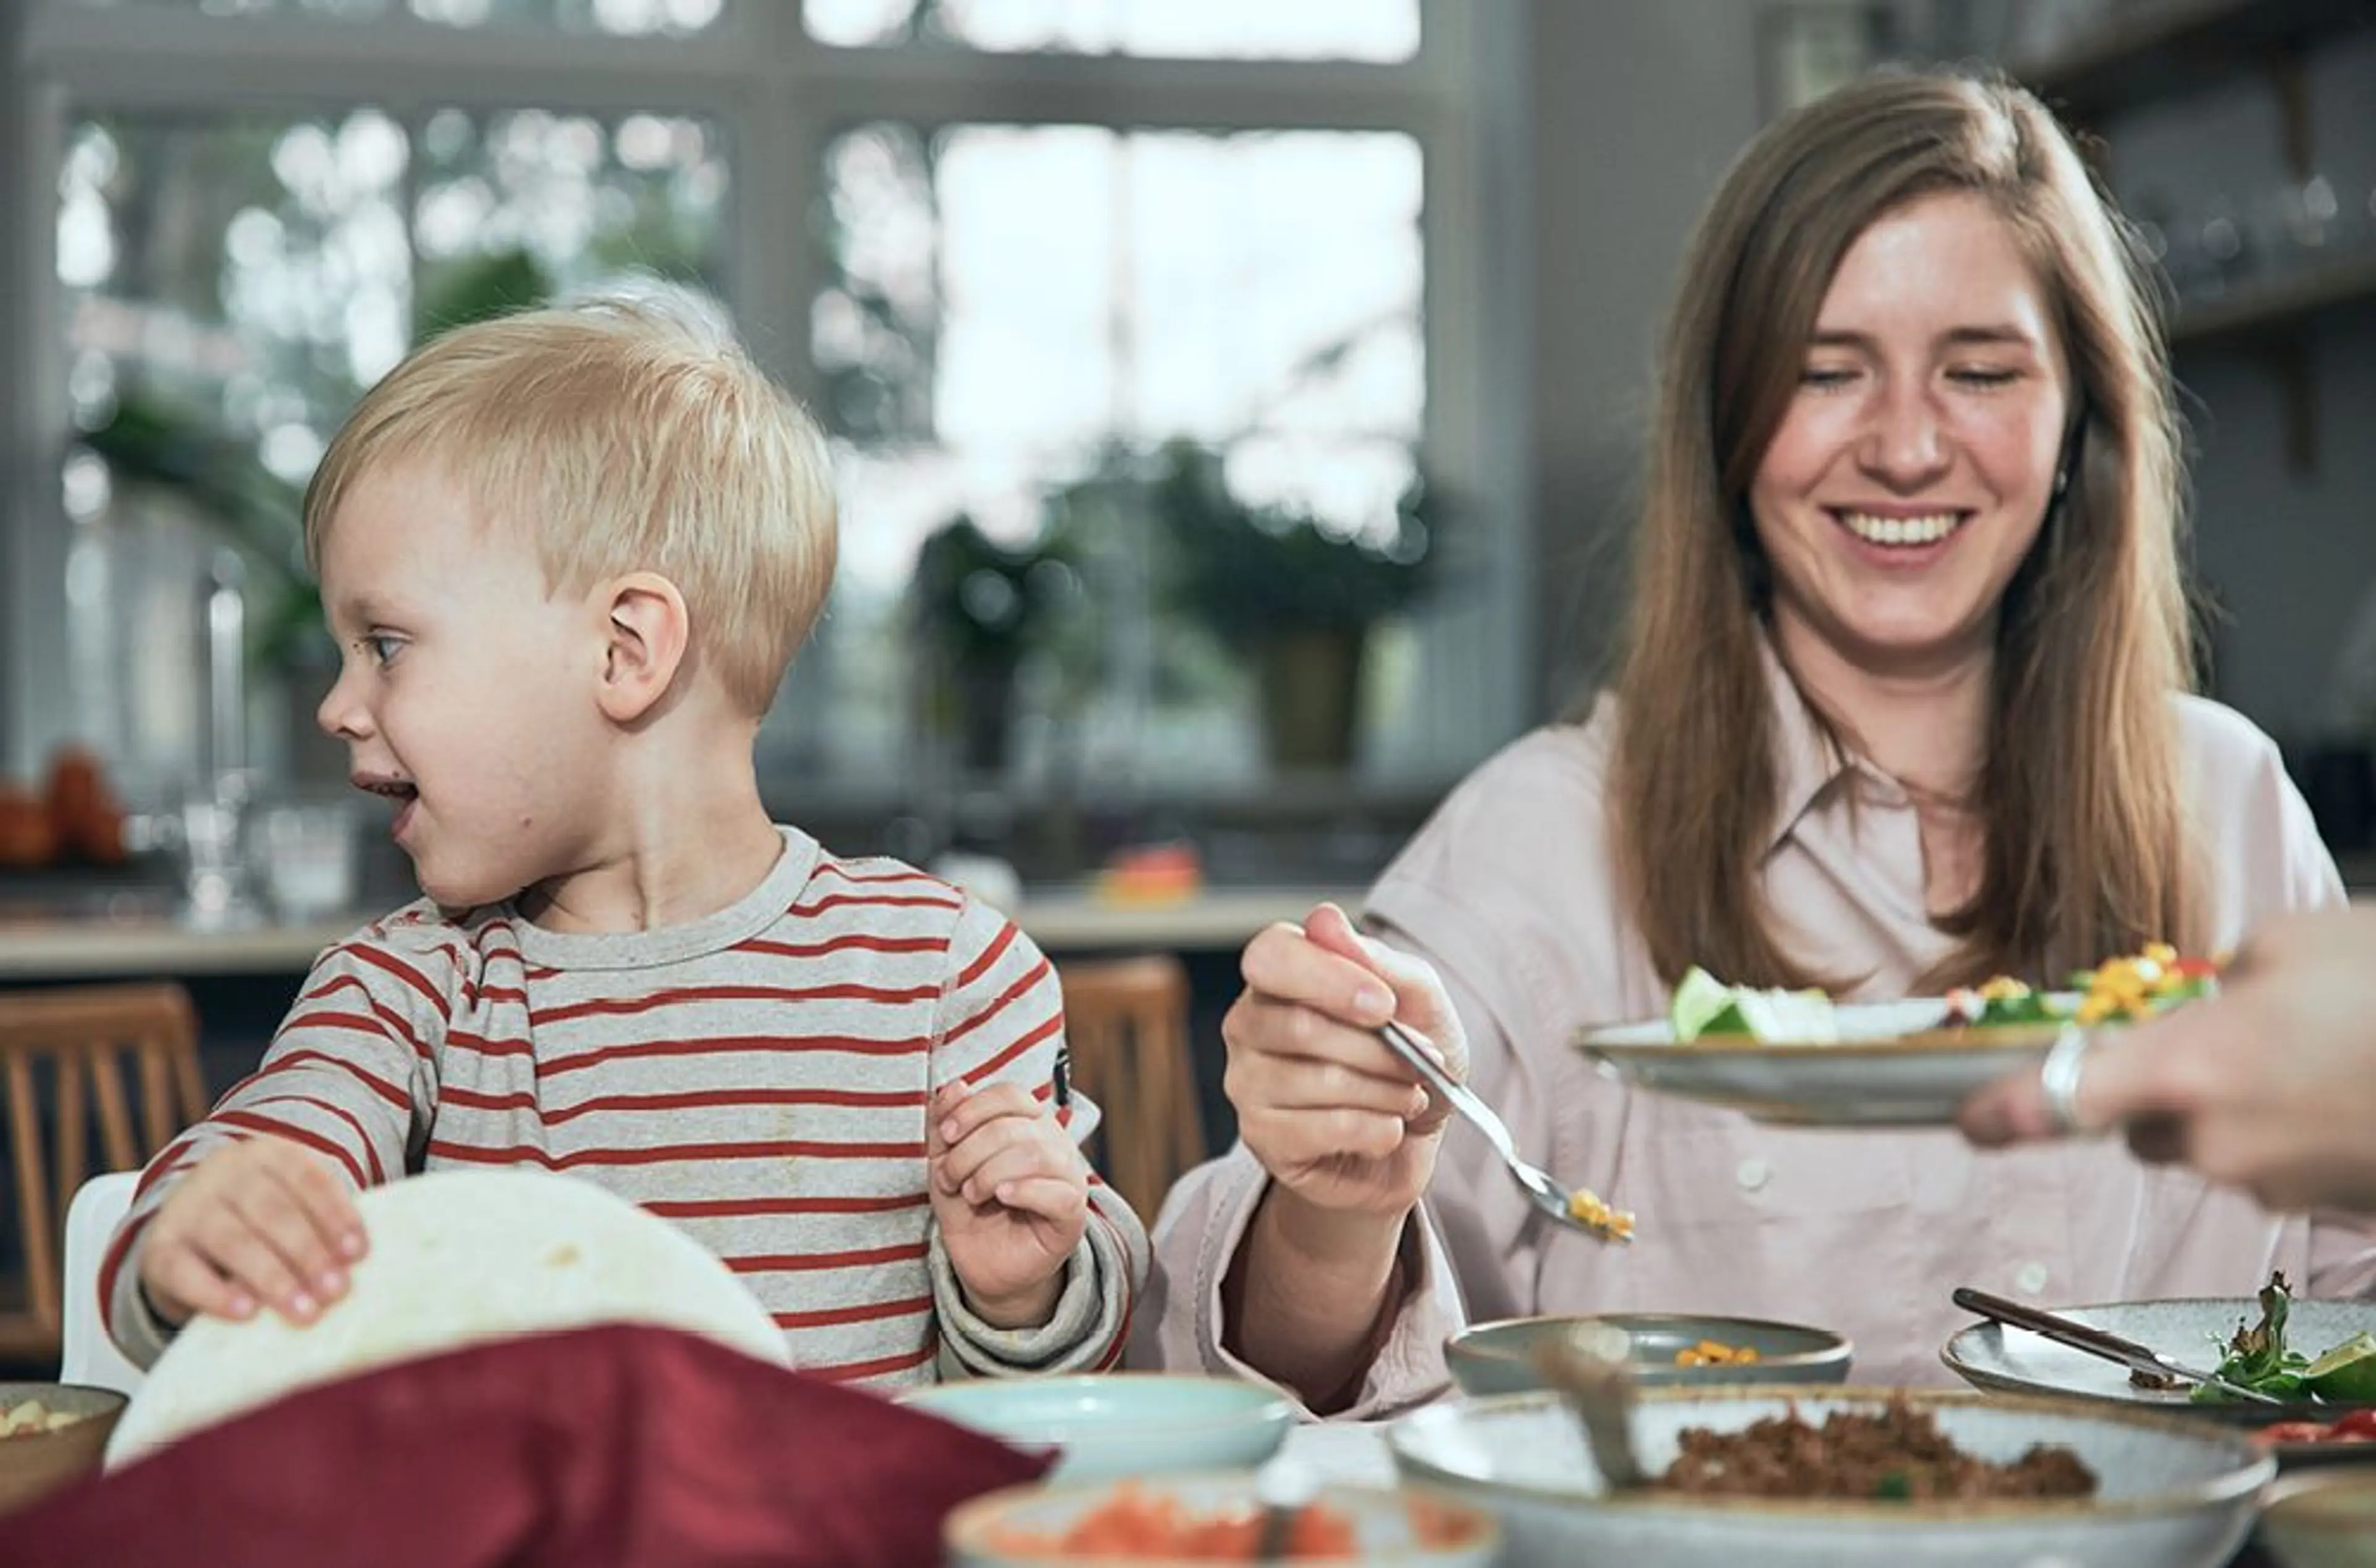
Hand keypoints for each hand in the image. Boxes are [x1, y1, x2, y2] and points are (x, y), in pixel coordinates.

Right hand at [138, 1135, 366, 1327]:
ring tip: (303, 1310)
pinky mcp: (159, 1248)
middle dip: (308, 1252)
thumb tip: (353, 1270)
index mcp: (269, 1154)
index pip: (307, 1179)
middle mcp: (225, 1173)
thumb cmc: (259, 1221)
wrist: (186, 1226)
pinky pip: (184, 1271)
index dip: (335, 1215)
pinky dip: (215, 1294)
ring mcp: (188, 1207)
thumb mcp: (290, 1207)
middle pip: (272, 1210)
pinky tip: (244, 1312)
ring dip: (272, 1277)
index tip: (357, 1253)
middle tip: (336, 1291)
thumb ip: (319, 1228)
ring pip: (233, 1240)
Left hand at [929, 1079, 1090, 1327]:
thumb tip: (955, 1086)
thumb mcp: (946, 1164)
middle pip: (1013, 1127)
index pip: (1010, 1095)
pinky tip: (1001, 1197)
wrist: (984, 1263)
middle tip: (950, 1179)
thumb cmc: (971, 1207)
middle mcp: (1054, 1143)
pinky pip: (1057, 1192)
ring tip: (970, 1194)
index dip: (973, 1109)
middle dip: (969, 1152)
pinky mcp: (1072, 1213)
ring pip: (1035, 1154)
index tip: (945, 1134)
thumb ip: (945, 1125)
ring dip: (989, 1173)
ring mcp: (1068, 1177)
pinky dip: (1023, 1189)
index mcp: (1028, 1123)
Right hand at [1223, 902, 1462, 1221]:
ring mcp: (1247, 1083)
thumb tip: (1324, 920)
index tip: (1384, 1005)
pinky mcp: (1262, 1138)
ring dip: (1386, 1091)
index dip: (1329, 978)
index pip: (1271, 955)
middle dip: (1381, 1048)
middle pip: (1301, 1026)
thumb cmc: (1410, 1055)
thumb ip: (1376, 960)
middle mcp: (1249, 1024)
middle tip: (1420, 1061)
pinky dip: (1374, 1130)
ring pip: (1317, 1080)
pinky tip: (1388, 1129)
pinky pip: (1321, 1130)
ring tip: (1409, 1096)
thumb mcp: (1419, 999)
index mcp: (1281, 976)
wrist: (1416, 1137)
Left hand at [1959, 908, 2375, 1212]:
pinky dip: (2297, 1130)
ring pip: (2216, 1145)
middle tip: (2248, 1032)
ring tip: (2322, 1053)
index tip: (1966, 1122)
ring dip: (2244, 1106)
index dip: (2005, 1111)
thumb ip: (2220, 981)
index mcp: (2188, 1067)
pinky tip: (2352, 1086)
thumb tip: (2201, 1005)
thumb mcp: (2291, 944)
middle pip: (2148, 1124)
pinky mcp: (2329, 1208)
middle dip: (2174, 1085)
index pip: (2062, 1099)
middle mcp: (2217, 1141)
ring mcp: (2277, 1185)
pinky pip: (2280, 1165)